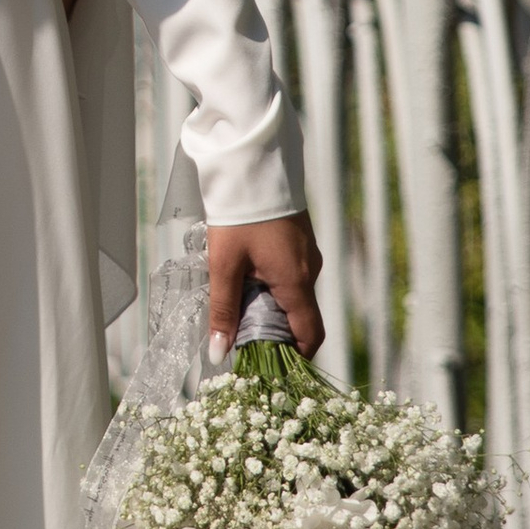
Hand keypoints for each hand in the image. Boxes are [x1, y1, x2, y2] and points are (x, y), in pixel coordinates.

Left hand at [207, 215, 321, 361]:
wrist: (253, 162)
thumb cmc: (239, 214)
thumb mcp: (224, 264)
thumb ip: (222, 310)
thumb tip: (219, 353)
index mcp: (297, 281)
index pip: (310, 335)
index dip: (294, 356)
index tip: (271, 365)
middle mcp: (309, 270)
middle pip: (299, 316)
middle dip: (273, 331)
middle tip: (240, 336)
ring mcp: (306, 253)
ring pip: (293, 294)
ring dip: (268, 306)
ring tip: (236, 303)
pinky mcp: (297, 239)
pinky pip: (289, 274)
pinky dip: (271, 285)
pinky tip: (244, 277)